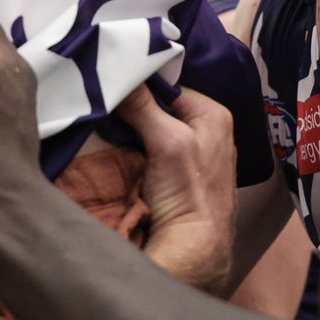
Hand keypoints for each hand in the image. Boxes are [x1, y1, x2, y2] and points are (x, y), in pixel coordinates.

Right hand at [115, 84, 235, 293]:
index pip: (171, 85)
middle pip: (161, 105)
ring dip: (132, 125)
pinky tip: (116, 140)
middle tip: (105, 95)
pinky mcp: (176, 173)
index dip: (143, 82)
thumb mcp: (167, 141)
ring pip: (154, 126)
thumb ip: (143, 106)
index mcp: (215, 115)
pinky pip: (151, 146)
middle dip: (135, 104)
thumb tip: (119, 70)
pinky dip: (135, 143)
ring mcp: (192, 152)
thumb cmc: (190, 191)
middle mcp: (208, 130)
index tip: (114, 79)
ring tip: (104, 114)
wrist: (192, 248)